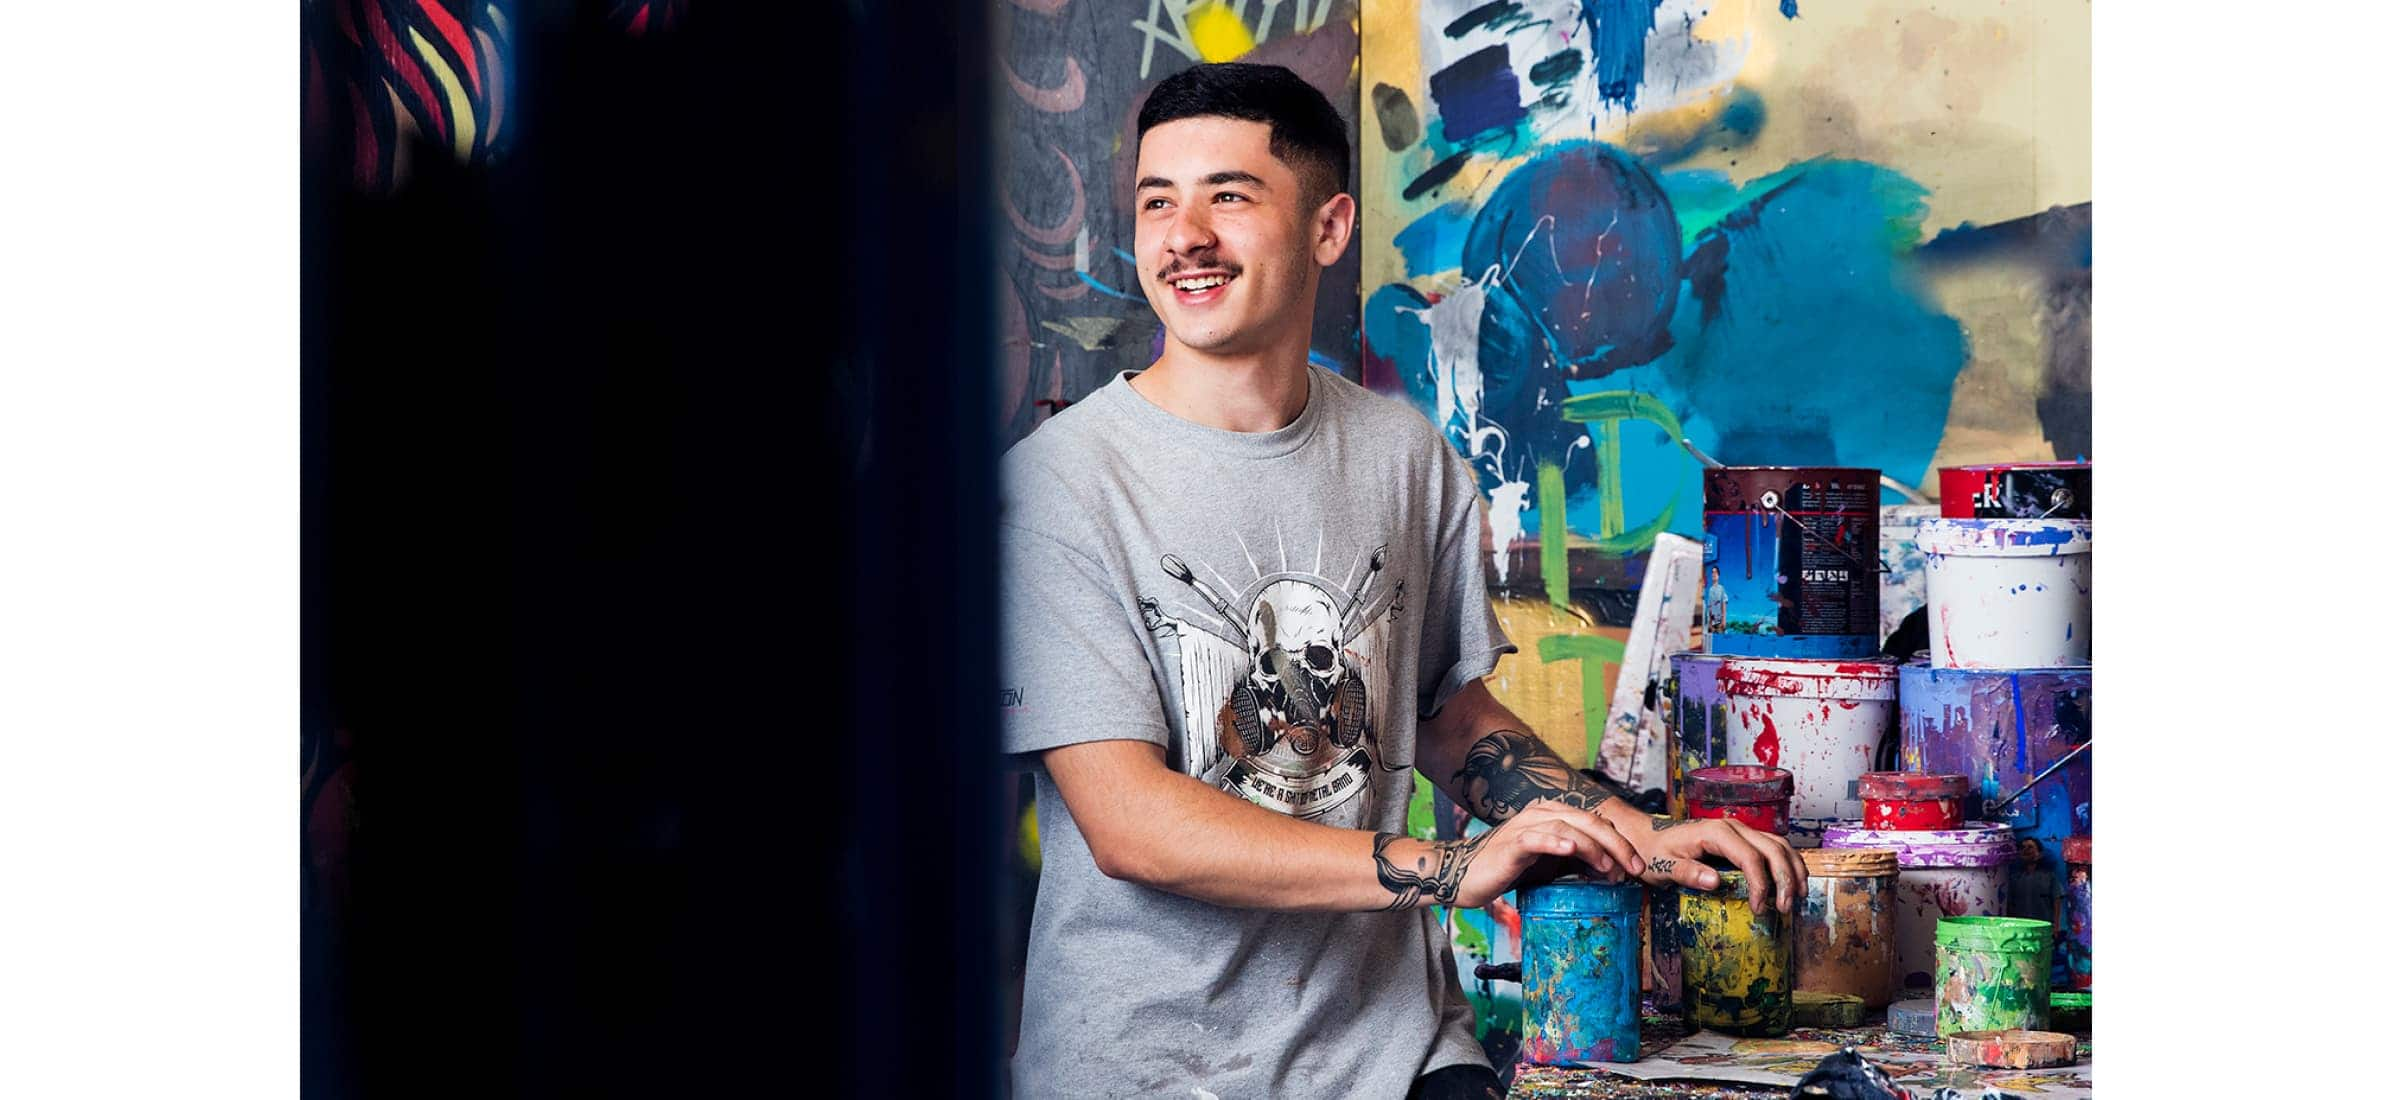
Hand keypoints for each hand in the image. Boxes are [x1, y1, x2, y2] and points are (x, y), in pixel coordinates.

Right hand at [1377, 800, 1647, 910]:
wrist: (1462, 875)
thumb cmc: (1504, 871)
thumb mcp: (1547, 867)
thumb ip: (1573, 862)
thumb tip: (1610, 871)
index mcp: (1551, 817)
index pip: (1594, 823)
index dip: (1619, 843)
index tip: (1636, 868)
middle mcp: (1540, 815)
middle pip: (1588, 821)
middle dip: (1616, 845)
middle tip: (1636, 868)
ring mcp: (1525, 827)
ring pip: (1568, 827)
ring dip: (1593, 847)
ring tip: (1611, 867)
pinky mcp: (1510, 843)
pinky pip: (1536, 838)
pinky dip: (1556, 842)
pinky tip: (1571, 850)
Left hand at [1619, 815, 1805, 914]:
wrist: (1647, 838)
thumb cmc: (1654, 852)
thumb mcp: (1664, 866)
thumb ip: (1688, 873)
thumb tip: (1715, 881)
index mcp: (1715, 833)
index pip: (1751, 857)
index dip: (1760, 884)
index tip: (1759, 908)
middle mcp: (1733, 827)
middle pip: (1773, 849)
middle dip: (1785, 879)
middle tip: (1785, 908)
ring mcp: (1740, 830)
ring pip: (1779, 844)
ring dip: (1793, 870)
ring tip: (1796, 897)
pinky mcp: (1743, 838)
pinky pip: (1773, 847)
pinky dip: (1787, 864)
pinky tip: (1791, 883)